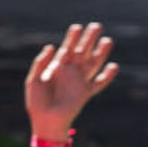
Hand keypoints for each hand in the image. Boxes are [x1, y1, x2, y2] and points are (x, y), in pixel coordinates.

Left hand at [25, 22, 117, 137]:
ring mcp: (79, 81)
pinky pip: (99, 83)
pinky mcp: (85, 93)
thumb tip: (51, 46)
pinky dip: (107, 76)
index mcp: (58, 67)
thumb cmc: (37, 102)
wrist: (45, 120)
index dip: (72, 38)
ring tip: (108, 40)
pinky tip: (113, 66)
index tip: (77, 27)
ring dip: (101, 52)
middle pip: (83, 51)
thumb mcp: (34, 80)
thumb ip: (40, 63)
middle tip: (96, 25)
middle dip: (89, 39)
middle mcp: (71, 72)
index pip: (67, 48)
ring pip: (93, 63)